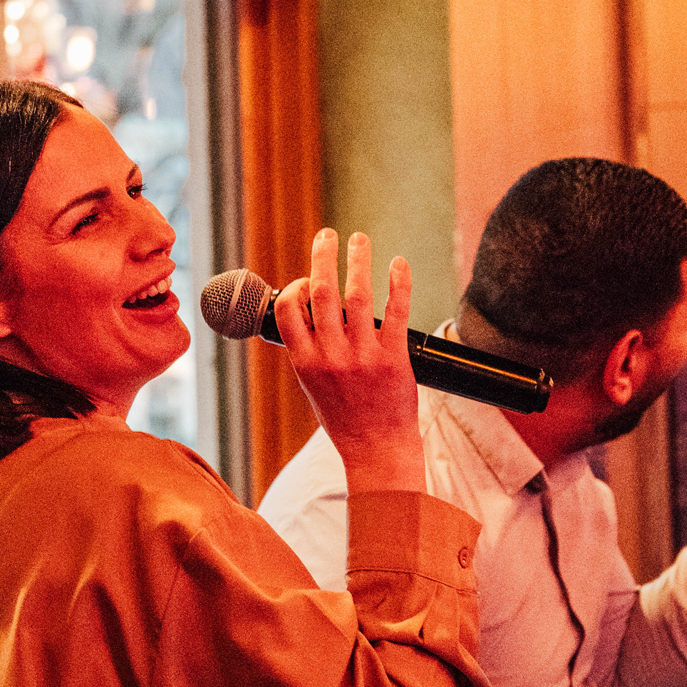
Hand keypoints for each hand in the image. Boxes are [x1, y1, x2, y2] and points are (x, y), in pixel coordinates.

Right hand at [273, 230, 423, 495]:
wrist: (377, 451)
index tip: (305, 279)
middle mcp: (331, 356)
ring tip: (359, 239)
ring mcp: (363, 356)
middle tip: (327, 235)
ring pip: (357, 294)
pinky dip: (397, 282)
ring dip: (357, 259)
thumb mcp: (313, 387)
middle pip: (322, 291)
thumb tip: (307, 314)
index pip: (288, 310)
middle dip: (322, 256)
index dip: (294, 286)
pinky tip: (397, 263)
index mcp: (306, 362)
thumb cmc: (345, 420)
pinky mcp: (394, 358)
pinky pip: (395, 311)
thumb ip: (309, 351)